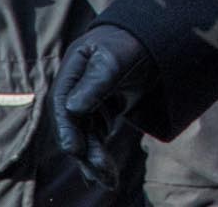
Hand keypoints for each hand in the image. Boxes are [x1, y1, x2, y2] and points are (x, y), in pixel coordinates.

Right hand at [53, 25, 153, 188]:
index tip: (75, 149)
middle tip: (99, 173)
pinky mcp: (103, 107)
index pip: (63, 103)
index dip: (68, 128)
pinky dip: (101, 152)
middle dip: (85, 150)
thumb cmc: (131, 42)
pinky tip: (106, 173)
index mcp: (72, 70)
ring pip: (85, 134)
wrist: (155, 36)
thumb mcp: (114, 59)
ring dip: (94, 157)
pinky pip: (97, 134)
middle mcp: (76, 87)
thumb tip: (71, 109)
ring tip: (108, 181)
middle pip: (73, 124)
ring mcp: (89, 99)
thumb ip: (95, 82)